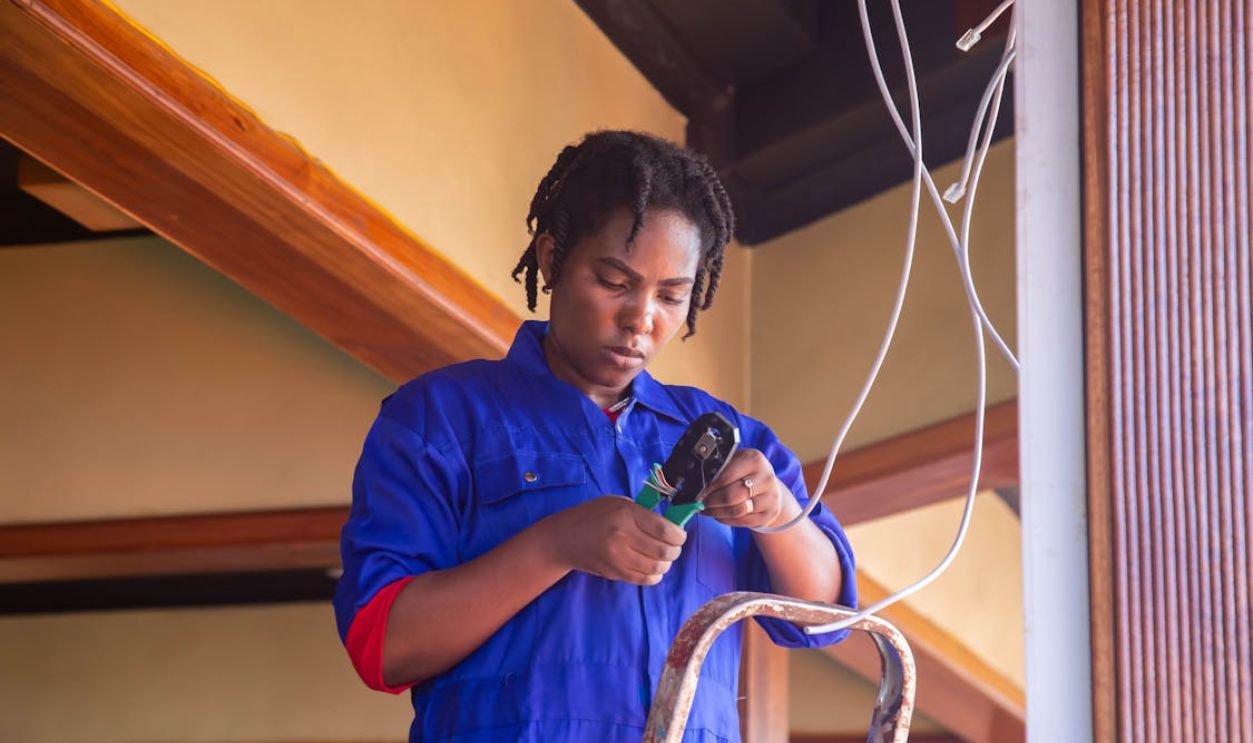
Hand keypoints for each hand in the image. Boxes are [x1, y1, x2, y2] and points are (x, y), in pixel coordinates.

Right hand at [547, 496, 687, 584]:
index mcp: (626, 514)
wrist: (565, 539)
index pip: (664, 530)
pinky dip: (654, 575)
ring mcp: (618, 558)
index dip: (679, 535)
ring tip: (663, 557)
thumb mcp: (618, 503)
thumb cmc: (593, 515)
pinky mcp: (615, 573)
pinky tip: (653, 568)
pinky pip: (644, 579)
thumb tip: (671, 525)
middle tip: (673, 547)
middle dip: (675, 551)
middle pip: (664, 551)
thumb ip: (644, 513)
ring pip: (656, 568)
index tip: (680, 535)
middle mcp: (623, 537)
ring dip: (666, 564)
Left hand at [699, 449, 794, 528]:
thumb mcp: (736, 462)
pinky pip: (742, 521)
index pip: (726, 476)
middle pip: (731, 496)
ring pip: (736, 511)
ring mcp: (770, 497)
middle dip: (711, 501)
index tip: (698, 492)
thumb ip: (719, 469)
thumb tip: (698, 483)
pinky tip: (719, 514)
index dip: (708, 487)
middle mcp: (765, 478)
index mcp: (754, 460)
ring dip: (716, 512)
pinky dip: (726, 519)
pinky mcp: (769, 514)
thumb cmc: (747, 472)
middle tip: (700, 503)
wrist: (770, 488)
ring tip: (707, 510)